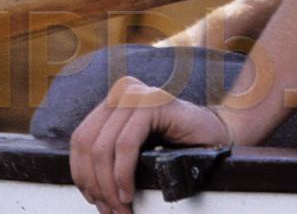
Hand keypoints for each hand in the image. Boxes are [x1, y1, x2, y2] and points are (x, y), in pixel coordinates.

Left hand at [68, 77, 231, 213]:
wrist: (216, 136)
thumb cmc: (177, 146)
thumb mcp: (135, 150)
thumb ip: (110, 158)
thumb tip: (89, 189)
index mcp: (112, 102)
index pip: (80, 139)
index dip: (81, 174)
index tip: (93, 199)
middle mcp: (122, 93)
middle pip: (89, 144)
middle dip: (96, 184)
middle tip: (110, 209)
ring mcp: (138, 95)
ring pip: (104, 147)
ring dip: (109, 185)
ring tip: (121, 206)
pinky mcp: (155, 104)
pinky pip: (126, 144)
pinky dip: (123, 174)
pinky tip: (129, 191)